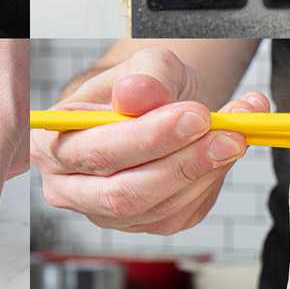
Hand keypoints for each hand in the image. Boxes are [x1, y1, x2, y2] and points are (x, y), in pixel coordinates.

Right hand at [31, 47, 268, 235]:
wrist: (155, 106)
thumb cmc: (138, 86)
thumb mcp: (144, 65)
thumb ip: (145, 78)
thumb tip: (137, 94)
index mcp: (51, 143)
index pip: (96, 152)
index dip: (148, 138)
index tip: (196, 115)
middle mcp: (70, 187)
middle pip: (123, 194)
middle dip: (182, 164)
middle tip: (228, 134)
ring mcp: (107, 213)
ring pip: (159, 209)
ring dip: (206, 171)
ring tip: (238, 132)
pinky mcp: (145, 224)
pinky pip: (181, 213)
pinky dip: (211, 181)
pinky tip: (224, 151)